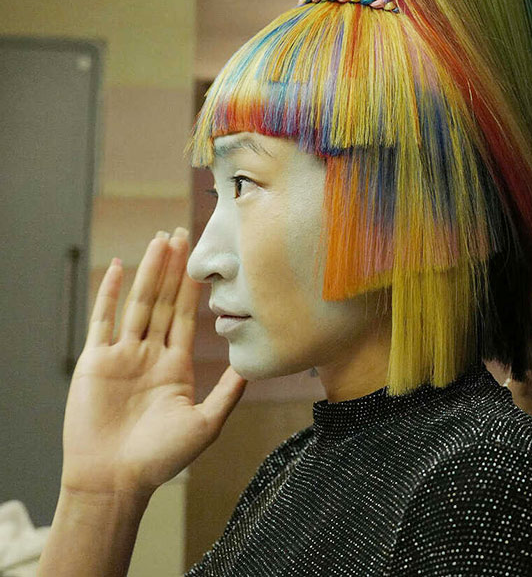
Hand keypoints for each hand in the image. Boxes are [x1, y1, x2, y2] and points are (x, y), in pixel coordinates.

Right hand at [60, 229, 245, 497]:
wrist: (116, 481)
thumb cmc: (161, 459)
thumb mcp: (206, 423)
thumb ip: (229, 393)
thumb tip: (254, 367)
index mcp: (175, 366)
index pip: (187, 316)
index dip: (194, 287)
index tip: (204, 260)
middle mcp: (150, 354)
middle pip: (163, 301)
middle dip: (174, 268)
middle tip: (183, 232)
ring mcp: (122, 355)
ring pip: (138, 303)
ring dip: (149, 271)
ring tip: (160, 240)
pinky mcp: (96, 361)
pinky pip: (103, 320)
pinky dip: (110, 293)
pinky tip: (118, 267)